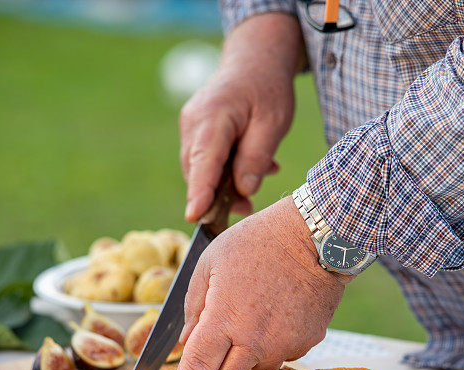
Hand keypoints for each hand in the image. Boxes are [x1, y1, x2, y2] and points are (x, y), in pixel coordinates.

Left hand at [164, 198, 349, 369]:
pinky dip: (268, 345)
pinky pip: (279, 354)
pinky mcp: (305, 343)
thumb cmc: (257, 242)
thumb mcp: (210, 264)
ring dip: (242, 365)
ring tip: (246, 330)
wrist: (316, 238)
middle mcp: (252, 340)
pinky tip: (272, 317)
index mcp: (223, 319)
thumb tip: (186, 344)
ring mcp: (283, 345)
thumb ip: (194, 308)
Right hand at [180, 13, 303, 220]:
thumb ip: (256, 158)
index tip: (195, 216)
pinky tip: (253, 169)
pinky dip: (226, 170)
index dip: (199, 192)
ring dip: (226, 183)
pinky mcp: (195, 131)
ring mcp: (191, 127)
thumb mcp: (273, 123)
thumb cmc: (267, 88)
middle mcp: (193, 123)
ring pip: (202, 169)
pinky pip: (206, 160)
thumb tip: (244, 190)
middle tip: (247, 208)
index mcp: (214, 118)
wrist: (255, 60)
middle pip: (199, 171)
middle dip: (219, 196)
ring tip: (259, 180)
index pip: (203, 162)